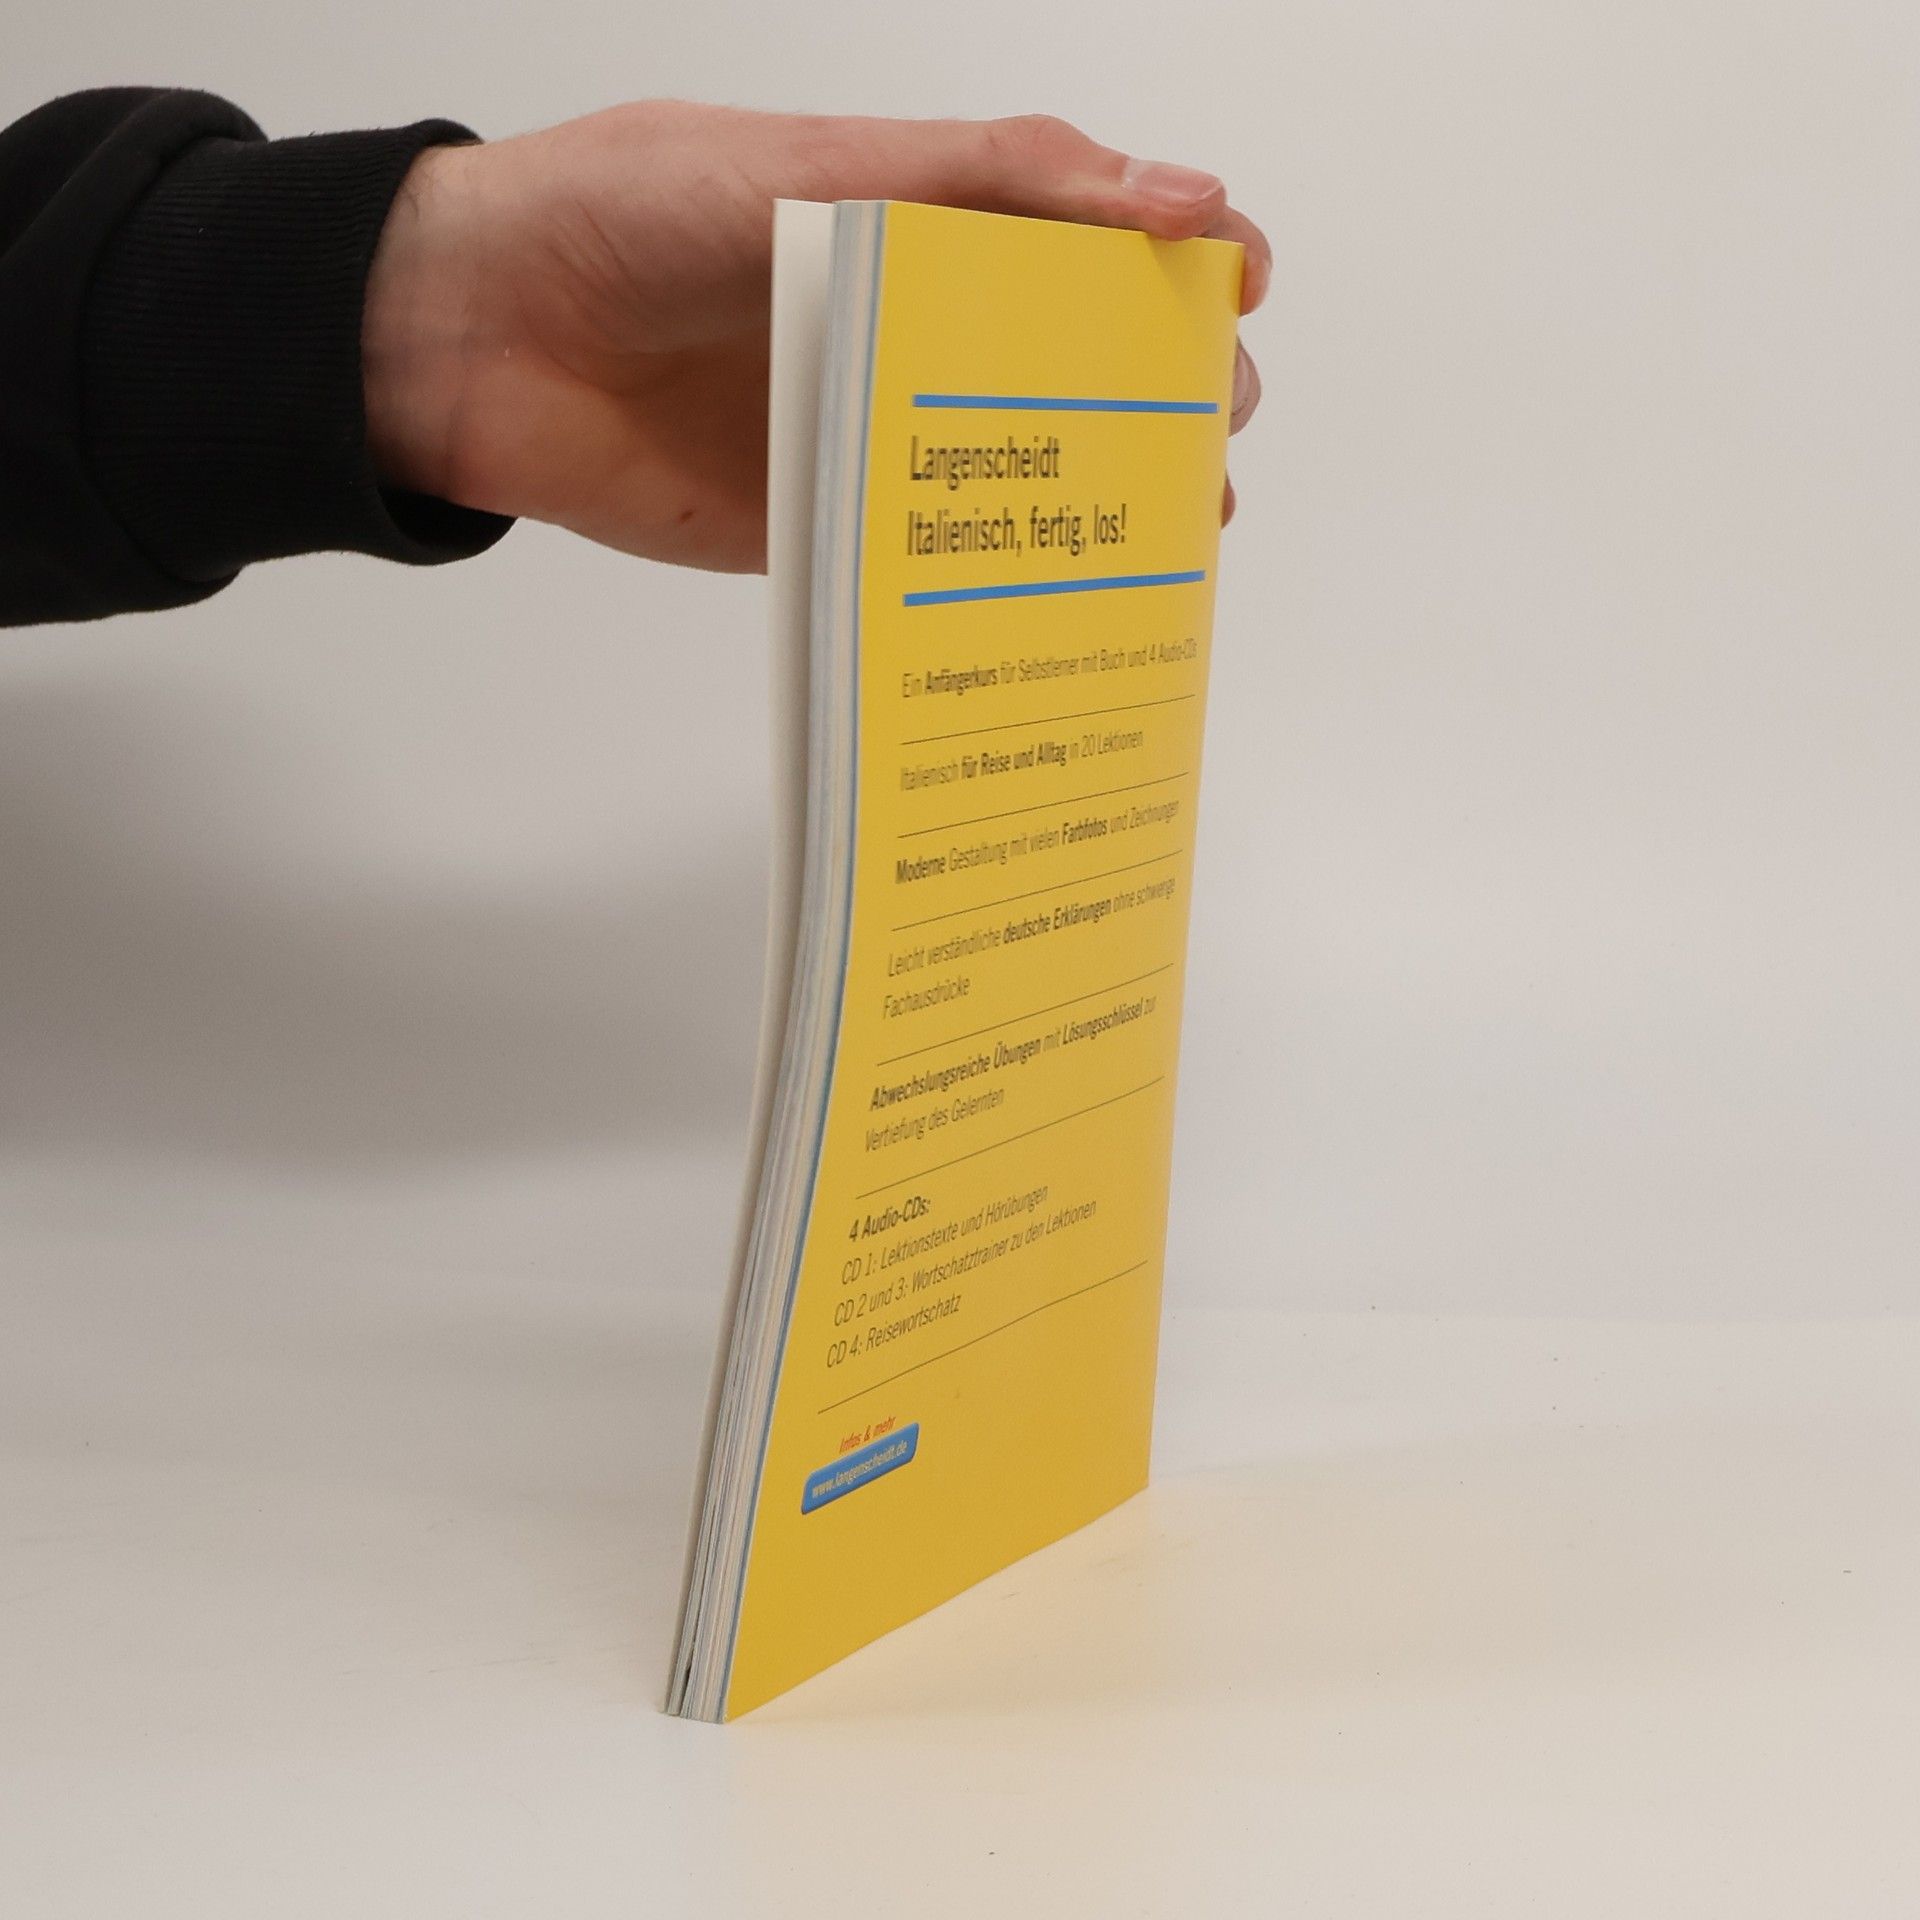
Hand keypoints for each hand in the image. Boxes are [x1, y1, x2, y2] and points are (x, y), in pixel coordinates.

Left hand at [363, 102, 1268, 571]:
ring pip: (1015, 469)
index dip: (1172, 258)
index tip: (1241, 287)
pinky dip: (995, 583)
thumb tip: (1164, 200)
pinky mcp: (818, 524)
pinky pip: (923, 558)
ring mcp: (866, 432)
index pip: (1081, 233)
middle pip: (1071, 360)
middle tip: (1213, 424)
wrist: (467, 337)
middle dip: (1162, 389)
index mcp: (916, 220)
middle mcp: (906, 328)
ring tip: (1180, 522)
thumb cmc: (623, 212)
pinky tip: (1066, 601)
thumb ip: (980, 183)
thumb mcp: (815, 164)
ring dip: (1104, 497)